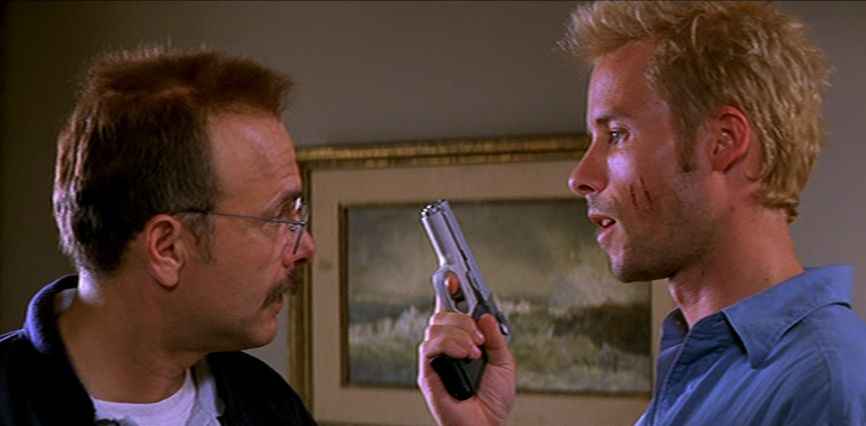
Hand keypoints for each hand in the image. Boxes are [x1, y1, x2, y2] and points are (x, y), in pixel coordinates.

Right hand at [417, 273, 515, 425]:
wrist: (485, 425)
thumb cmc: (492, 401)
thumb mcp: (504, 362)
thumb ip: (495, 338)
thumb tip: (484, 316)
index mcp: (463, 341)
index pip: (452, 310)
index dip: (449, 290)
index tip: (453, 276)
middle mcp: (446, 347)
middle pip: (442, 313)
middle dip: (462, 317)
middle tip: (478, 336)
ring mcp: (436, 357)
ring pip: (436, 326)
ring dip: (459, 333)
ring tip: (474, 350)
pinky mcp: (427, 370)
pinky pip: (430, 345)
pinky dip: (451, 345)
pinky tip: (465, 355)